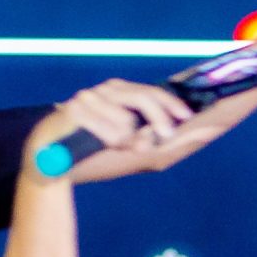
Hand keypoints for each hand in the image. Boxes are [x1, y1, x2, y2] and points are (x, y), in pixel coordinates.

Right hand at [22, 78, 192, 180]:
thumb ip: (166, 142)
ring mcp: (88, 98)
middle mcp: (105, 91)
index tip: (187, 116)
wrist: (52, 164)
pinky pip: (107, 129)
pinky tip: (100, 146)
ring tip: (117, 148)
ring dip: (127, 140)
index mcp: (119, 94)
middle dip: (159, 119)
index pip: (151, 92)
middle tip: (167, 136)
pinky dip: (110, 142)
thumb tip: (204, 132)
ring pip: (126, 119)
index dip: (171, 104)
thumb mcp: (135, 149)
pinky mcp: (75, 111)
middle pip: (142, 97)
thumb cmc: (97, 155)